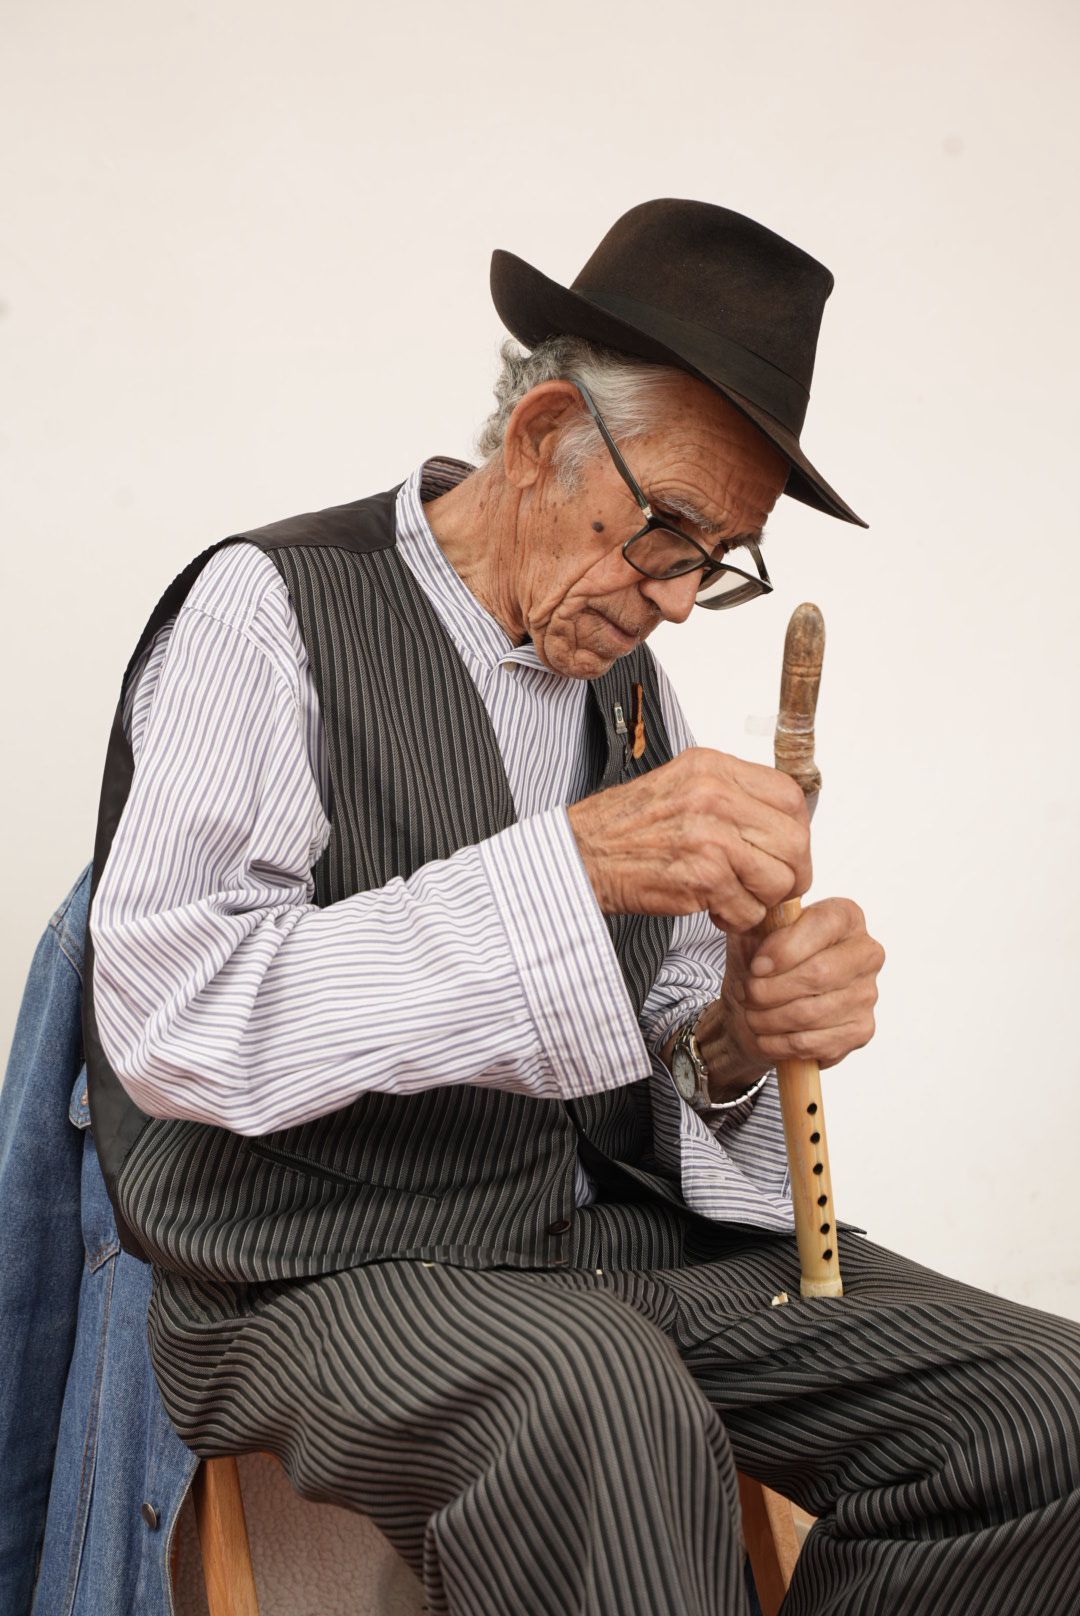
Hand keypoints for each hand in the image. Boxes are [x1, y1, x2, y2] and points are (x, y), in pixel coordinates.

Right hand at [567, 747, 810, 932]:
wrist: (581, 854)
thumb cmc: (627, 827)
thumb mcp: (681, 784)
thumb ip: (730, 795)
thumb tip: (780, 822)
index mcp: (713, 768)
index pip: (791, 797)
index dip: (798, 830)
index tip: (785, 851)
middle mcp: (714, 796)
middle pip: (795, 841)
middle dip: (791, 873)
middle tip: (771, 887)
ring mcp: (710, 837)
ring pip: (778, 880)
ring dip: (761, 900)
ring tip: (733, 896)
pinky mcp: (702, 877)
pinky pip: (749, 909)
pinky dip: (736, 919)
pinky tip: (712, 908)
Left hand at [717, 898, 884, 1070]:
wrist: (763, 1005)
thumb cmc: (762, 962)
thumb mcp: (752, 932)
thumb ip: (758, 921)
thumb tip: (762, 934)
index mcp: (845, 916)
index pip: (822, 926)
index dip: (784, 949)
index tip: (756, 967)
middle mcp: (866, 952)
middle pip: (819, 974)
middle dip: (770, 989)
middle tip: (747, 994)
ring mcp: (868, 994)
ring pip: (811, 1012)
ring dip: (768, 1018)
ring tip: (751, 1014)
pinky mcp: (861, 1030)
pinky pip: (814, 1043)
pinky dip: (779, 1042)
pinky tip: (766, 1035)